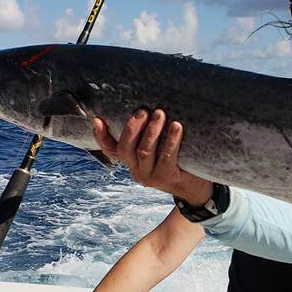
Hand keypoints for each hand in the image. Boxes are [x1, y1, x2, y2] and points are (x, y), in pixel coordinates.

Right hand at [93, 109, 212, 204]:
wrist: (194, 187)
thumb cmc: (176, 160)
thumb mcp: (158, 148)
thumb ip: (149, 134)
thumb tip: (149, 104)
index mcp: (131, 161)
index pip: (110, 149)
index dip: (101, 136)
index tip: (97, 119)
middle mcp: (136, 169)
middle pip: (125, 148)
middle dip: (132, 127)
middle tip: (143, 111)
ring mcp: (150, 176)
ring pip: (144, 151)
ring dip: (152, 131)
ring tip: (160, 113)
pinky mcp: (166, 178)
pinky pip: (166, 157)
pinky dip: (171, 140)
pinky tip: (177, 126)